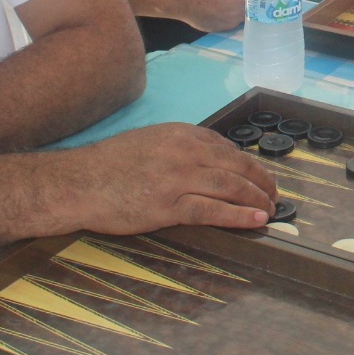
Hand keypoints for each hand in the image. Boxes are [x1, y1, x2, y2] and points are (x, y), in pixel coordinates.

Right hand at [62, 122, 277, 233]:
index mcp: (182, 134)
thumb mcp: (151, 142)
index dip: (250, 166)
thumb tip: (208, 161)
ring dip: (257, 200)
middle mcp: (186, 152)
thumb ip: (180, 147)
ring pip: (232, 188)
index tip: (260, 177)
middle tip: (275, 194)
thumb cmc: (109, 165)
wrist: (78, 182)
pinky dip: (240, 216)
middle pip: (238, 167)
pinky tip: (256, 221)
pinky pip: (214, 210)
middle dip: (262, 182)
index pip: (228, 149)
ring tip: (270, 209)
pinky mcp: (170, 205)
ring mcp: (179, 178)